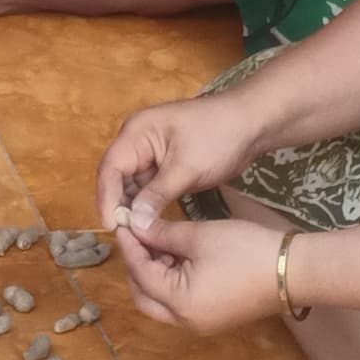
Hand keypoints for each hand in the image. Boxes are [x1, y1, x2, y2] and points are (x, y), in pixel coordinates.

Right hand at [95, 95, 265, 234]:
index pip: (110, 168)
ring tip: (137, 233)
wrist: (252, 124)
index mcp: (137, 132)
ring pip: (131, 185)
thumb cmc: (219, 136)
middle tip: (125, 235)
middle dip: (118, 205)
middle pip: (117, 177)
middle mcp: (138, 141)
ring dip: (133, 207)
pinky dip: (148, 204)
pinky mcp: (165, 165)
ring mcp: (151, 153)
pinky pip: (148, 187)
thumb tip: (134, 222)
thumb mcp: (187, 168)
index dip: (107, 198)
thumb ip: (157, 195)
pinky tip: (150, 223)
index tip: (112, 226)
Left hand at [119, 215, 287, 333]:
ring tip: (158, 242)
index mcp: (179, 303)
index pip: (140, 274)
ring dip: (155, 275)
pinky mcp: (215, 318)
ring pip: (162, 302)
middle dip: (137, 267)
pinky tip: (178, 257)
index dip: (130, 247)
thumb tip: (137, 227)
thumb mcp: (199, 236)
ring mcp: (202, 323)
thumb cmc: (246, 250)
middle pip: (145, 297)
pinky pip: (182, 304)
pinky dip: (173, 283)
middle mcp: (186, 321)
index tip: (124, 224)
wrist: (294, 269)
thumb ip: (162, 233)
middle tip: (137, 238)